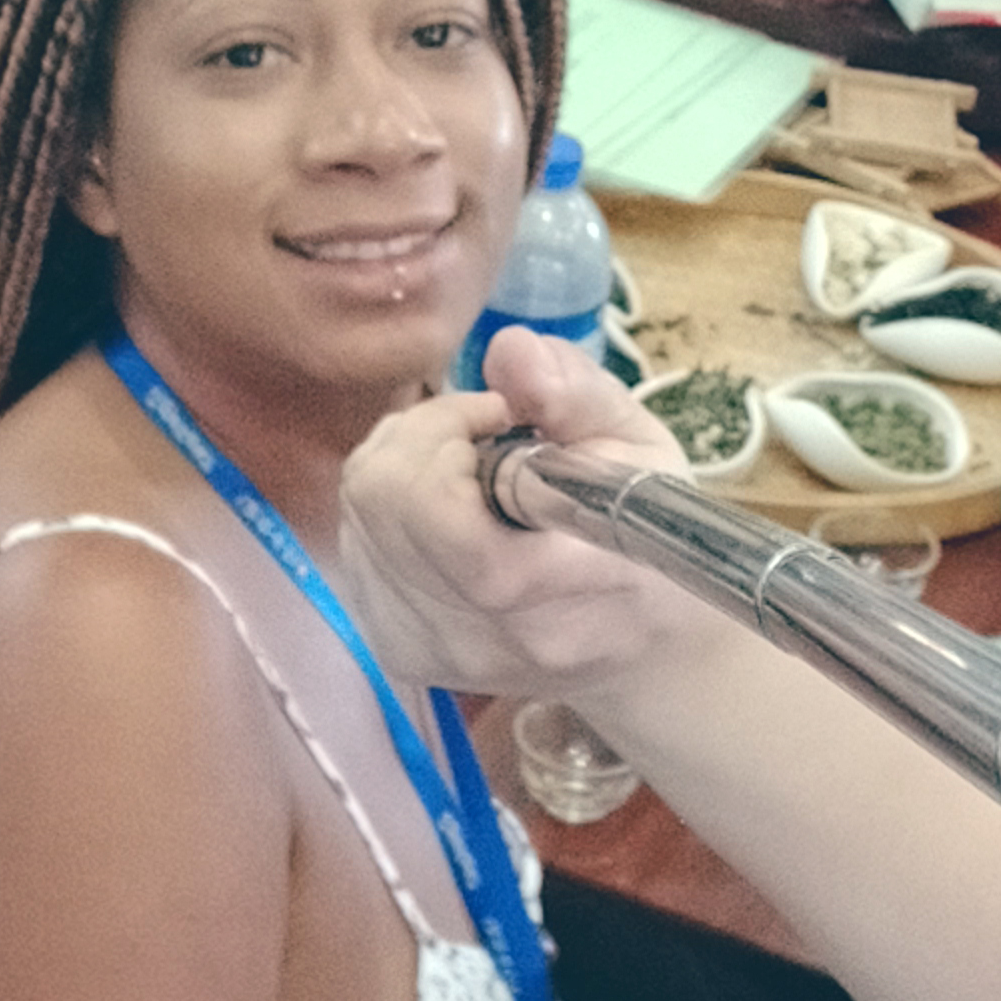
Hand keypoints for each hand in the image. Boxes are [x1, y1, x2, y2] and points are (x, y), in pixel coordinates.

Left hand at [338, 330, 699, 700]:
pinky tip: (447, 508)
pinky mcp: (394, 646)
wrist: (636, 651)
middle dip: (427, 433)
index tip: (504, 418)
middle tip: (486, 433)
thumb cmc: (647, 543)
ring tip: (473, 470)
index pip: (433, 508)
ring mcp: (424, 647)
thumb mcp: (646, 454)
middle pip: (380, 497)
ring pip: (357, 509)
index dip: (450, 433)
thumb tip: (509, 349)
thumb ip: (580, 397)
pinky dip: (392, 502)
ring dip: (406, 462)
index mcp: (547, 592)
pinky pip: (353, 537)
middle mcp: (471, 635)